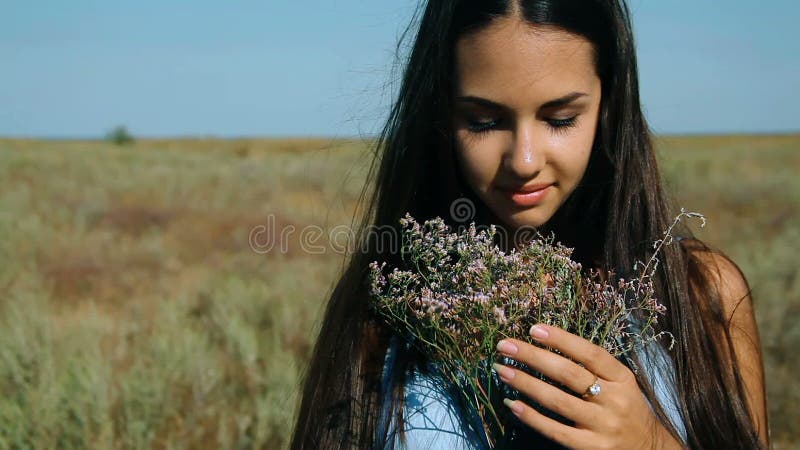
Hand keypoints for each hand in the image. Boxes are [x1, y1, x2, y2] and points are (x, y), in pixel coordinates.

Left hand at [493, 324, 682, 449]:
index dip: (561, 339)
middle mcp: (614, 400)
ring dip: (525, 383)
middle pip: (568, 373)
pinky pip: (556, 430)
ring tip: (502, 369)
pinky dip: (532, 417)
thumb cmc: (626, 408)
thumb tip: (546, 345)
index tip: (533, 329)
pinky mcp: (592, 448)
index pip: (590, 353)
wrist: (650, 449)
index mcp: (622, 378)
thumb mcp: (621, 383)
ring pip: (558, 400)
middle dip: (533, 356)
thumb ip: (593, 367)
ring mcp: (603, 425)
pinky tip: (513, 404)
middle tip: (505, 345)